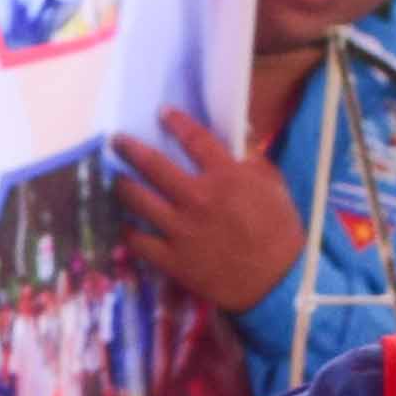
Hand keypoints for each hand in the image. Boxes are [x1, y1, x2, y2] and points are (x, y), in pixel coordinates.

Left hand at [111, 109, 300, 319]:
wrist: (277, 283)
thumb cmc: (280, 232)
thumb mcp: (274, 187)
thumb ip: (252, 162)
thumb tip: (236, 143)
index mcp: (225, 177)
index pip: (194, 139)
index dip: (176, 122)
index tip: (162, 113)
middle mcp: (197, 199)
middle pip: (152, 165)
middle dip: (129, 149)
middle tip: (117, 141)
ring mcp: (181, 230)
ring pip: (137, 201)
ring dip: (121, 186)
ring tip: (116, 179)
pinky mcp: (172, 260)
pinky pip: (138, 241)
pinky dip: (127, 230)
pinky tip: (124, 224)